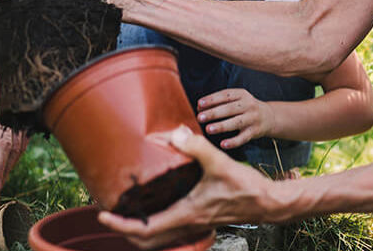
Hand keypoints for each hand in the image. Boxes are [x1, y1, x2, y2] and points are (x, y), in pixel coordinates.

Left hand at [97, 126, 278, 248]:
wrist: (269, 203)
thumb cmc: (247, 187)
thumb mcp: (220, 163)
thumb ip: (197, 147)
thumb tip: (175, 132)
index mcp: (186, 215)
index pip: (144, 230)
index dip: (120, 225)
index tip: (103, 215)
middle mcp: (187, 224)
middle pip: (146, 241)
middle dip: (124, 232)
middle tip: (109, 215)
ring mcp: (194, 225)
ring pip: (158, 239)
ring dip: (139, 231)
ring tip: (125, 213)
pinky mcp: (200, 221)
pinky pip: (170, 231)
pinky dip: (155, 226)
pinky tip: (154, 208)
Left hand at [197, 89, 275, 148]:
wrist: (269, 117)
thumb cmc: (245, 108)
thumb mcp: (237, 100)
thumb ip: (220, 102)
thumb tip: (199, 107)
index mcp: (242, 95)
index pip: (225, 95)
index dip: (212, 99)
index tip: (199, 104)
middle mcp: (248, 105)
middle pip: (229, 109)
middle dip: (214, 113)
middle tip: (200, 118)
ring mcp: (252, 119)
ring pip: (236, 123)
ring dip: (221, 126)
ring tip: (208, 129)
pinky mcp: (255, 131)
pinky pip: (243, 138)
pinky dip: (233, 142)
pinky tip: (223, 144)